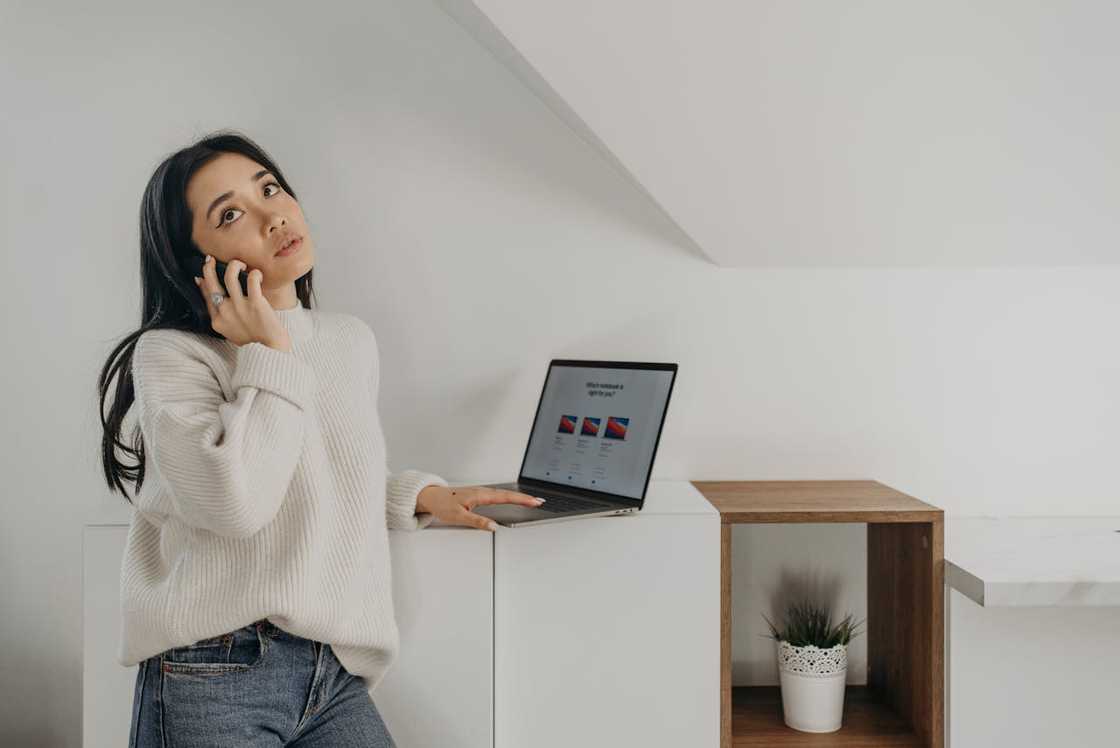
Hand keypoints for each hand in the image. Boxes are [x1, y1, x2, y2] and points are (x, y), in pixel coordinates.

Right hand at [194, 255, 289, 350]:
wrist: (269, 350)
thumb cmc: (252, 341)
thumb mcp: (229, 332)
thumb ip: (221, 317)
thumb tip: (215, 302)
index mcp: (217, 320)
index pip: (206, 295)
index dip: (203, 282)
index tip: (203, 274)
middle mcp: (225, 311)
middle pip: (212, 283)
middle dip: (208, 267)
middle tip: (211, 259)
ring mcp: (239, 306)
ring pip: (230, 276)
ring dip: (234, 265)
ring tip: (241, 264)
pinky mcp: (255, 303)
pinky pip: (252, 281)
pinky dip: (255, 274)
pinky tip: (257, 274)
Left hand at [416, 485, 544, 530]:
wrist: (430, 496)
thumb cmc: (442, 504)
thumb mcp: (458, 516)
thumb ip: (477, 522)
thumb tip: (493, 527)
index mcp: (480, 495)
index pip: (505, 497)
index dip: (521, 500)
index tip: (534, 501)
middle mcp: (482, 492)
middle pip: (508, 494)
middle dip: (524, 497)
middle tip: (539, 501)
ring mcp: (480, 493)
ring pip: (503, 494)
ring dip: (518, 497)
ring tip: (531, 501)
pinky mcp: (477, 496)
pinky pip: (497, 495)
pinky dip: (508, 497)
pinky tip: (512, 499)